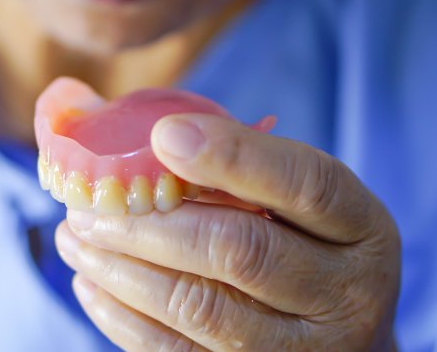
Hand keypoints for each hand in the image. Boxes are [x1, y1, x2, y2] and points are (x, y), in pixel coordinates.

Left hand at [55, 114, 400, 350]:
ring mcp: (306, 351)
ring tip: (75, 237)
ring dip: (123, 268)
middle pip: (241, 251)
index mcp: (361, 227)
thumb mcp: (288, 193)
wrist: (338, 334)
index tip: (162, 134)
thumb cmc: (295, 240)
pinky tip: (91, 282)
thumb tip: (92, 108)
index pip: (307, 184)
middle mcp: (347, 294)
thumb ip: (221, 153)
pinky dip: (123, 317)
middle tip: (89, 200)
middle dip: (151, 222)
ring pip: (201, 307)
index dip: (235, 156)